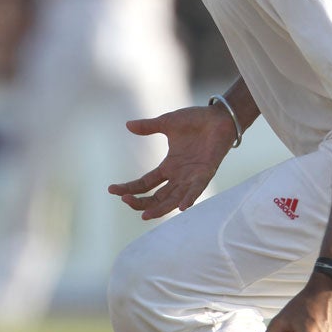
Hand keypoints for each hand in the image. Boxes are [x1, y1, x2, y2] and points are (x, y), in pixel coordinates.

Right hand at [108, 106, 235, 219]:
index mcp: (169, 166)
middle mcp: (180, 176)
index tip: (112, 190)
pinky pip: (197, 189)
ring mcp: (192, 176)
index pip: (145, 183)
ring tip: (144, 214)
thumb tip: (128, 125)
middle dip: (140, 201)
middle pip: (157, 196)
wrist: (219, 116)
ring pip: (174, 199)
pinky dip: (189, 199)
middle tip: (125, 200)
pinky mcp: (206, 172)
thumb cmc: (196, 120)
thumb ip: (148, 127)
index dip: (129, 187)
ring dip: (160, 208)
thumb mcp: (167, 123)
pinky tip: (181, 207)